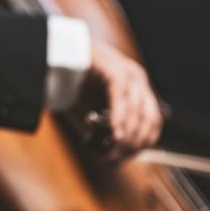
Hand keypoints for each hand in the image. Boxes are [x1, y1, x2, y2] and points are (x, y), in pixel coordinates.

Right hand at [80, 40, 162, 158]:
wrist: (56, 52)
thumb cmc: (72, 82)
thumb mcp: (92, 109)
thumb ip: (103, 128)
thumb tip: (112, 158)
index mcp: (138, 87)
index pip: (153, 122)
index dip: (142, 143)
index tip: (124, 157)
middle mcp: (138, 79)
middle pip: (149, 119)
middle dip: (134, 144)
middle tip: (115, 159)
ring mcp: (128, 72)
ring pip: (138, 112)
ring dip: (127, 136)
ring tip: (112, 152)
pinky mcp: (114, 69)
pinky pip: (121, 98)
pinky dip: (119, 119)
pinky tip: (115, 133)